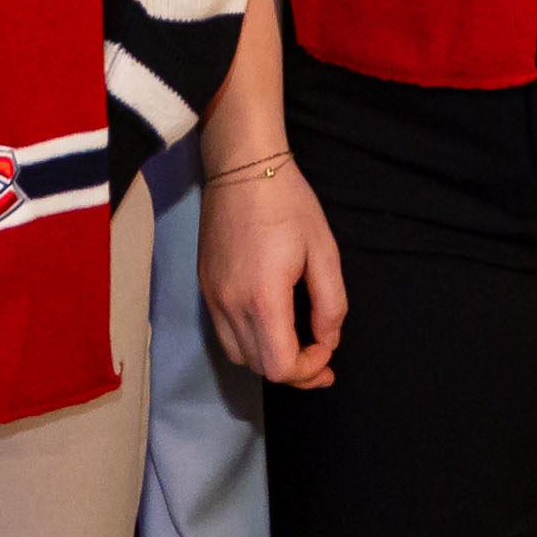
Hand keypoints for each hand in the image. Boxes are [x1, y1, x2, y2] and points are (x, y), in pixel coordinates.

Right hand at [198, 152, 349, 387]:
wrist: (241, 166)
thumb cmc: (288, 203)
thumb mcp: (323, 250)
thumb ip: (331, 304)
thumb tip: (328, 340)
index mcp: (263, 298)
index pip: (280, 367)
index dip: (309, 370)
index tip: (327, 346)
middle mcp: (230, 305)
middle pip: (260, 368)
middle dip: (295, 371)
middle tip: (321, 356)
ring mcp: (212, 297)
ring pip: (239, 355)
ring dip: (270, 359)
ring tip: (295, 345)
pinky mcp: (205, 286)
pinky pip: (225, 333)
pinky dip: (250, 342)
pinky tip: (270, 324)